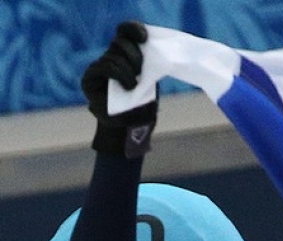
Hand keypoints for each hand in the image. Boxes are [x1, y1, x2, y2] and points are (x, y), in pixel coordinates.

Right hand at [81, 21, 157, 157]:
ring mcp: (100, 67)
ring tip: (135, 84)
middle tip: (142, 69)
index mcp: (127, 55)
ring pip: (113, 55)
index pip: (126, 32)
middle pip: (120, 42)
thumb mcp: (150, 83)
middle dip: (134, 53)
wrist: (130, 128)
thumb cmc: (142, 107)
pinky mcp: (91, 77)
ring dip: (127, 68)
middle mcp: (112, 58)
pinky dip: (119, 74)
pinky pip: (104, 66)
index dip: (134, 29)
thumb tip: (150, 51)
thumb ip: (148, 67)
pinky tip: (129, 85)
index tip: (144, 36)